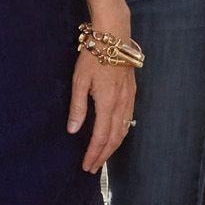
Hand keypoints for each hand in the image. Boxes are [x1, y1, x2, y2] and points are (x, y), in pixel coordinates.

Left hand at [68, 51, 135, 173]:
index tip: (86, 166)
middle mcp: (121, 104)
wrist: (114, 36)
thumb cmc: (93, 56)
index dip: (93, 154)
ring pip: (124, 130)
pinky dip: (121, 133)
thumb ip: (77, 107)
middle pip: (114, 138)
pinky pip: (128, 119)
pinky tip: (116, 136)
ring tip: (102, 157)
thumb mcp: (79, 81)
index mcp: (107, 103)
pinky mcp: (132, 92)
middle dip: (103, 155)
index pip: (100, 136)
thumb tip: (72, 130)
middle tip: (93, 168)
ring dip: (113, 146)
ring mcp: (129, 98)